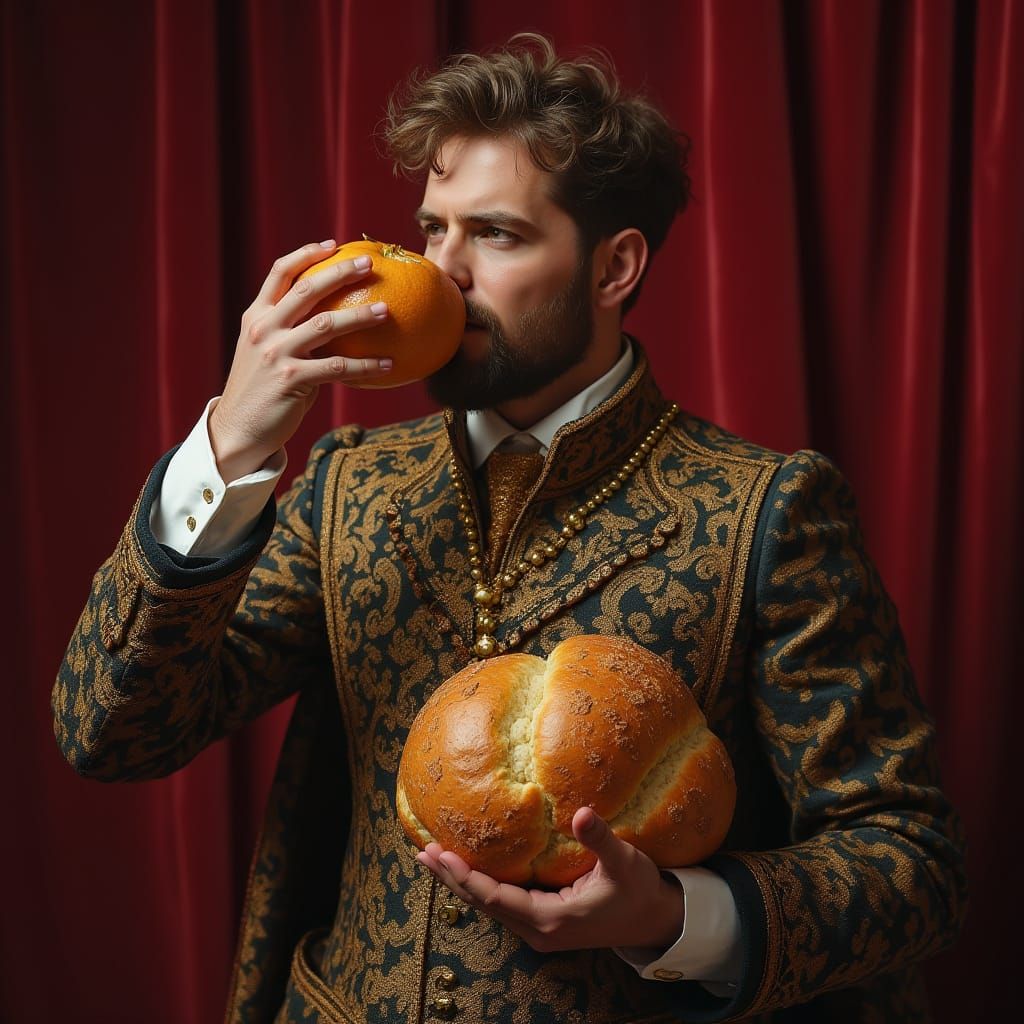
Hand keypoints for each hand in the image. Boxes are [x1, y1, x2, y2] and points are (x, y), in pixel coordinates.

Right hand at [210, 239, 392, 481]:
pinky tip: (388, 365)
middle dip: (339, 273)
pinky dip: (366, 366)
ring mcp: (276, 353)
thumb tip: (337, 319)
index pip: (279, 273)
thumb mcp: (267, 352)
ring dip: (359, 316)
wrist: (239, 429)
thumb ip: (291, 332)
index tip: (333, 245)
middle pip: (306, 290)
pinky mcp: (292, 380)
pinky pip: (337, 368)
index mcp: (256, 316)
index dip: (306, 255)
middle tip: (369, 264)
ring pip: (325, 325)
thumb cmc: (263, 390)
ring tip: (386, 312)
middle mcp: (263, 329)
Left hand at [416, 807, 684, 952]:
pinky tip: (465, 870)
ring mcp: (538, 930)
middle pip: (483, 903)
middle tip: (423, 852)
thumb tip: (581, 813)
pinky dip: (479, 886)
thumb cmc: (639, 890)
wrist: (655, 920)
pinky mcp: (542, 923)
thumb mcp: (623, 862)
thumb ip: (600, 839)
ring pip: (489, 905)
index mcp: (551, 920)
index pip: (496, 897)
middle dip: (452, 878)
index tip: (442, 856)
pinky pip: (501, 904)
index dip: (467, 877)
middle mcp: (538, 931)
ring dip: (461, 882)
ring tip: (433, 859)